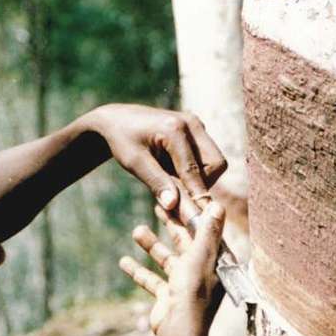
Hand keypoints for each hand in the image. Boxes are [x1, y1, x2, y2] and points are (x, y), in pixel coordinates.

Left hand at [87, 104, 227, 212]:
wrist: (118, 119)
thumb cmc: (122, 141)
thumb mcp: (134, 163)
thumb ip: (156, 182)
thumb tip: (173, 205)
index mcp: (174, 128)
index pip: (193, 170)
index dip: (196, 195)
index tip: (199, 216)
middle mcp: (191, 123)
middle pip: (216, 163)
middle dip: (203, 183)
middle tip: (179, 191)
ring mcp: (197, 124)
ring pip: (215, 161)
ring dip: (199, 177)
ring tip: (171, 178)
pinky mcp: (197, 129)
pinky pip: (207, 156)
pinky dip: (196, 169)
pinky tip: (173, 170)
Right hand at [118, 201, 225, 335]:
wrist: (179, 329)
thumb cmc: (193, 291)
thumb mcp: (200, 256)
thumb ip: (207, 231)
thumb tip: (217, 205)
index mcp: (216, 261)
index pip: (204, 231)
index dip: (190, 214)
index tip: (177, 198)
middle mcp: (202, 272)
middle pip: (185, 242)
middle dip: (170, 224)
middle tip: (156, 204)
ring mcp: (185, 285)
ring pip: (167, 259)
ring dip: (151, 245)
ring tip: (135, 231)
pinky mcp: (169, 297)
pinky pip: (152, 280)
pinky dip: (139, 271)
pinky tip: (123, 261)